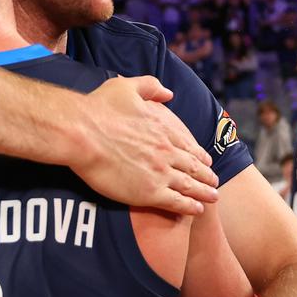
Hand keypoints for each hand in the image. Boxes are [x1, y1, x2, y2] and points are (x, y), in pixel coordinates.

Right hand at [72, 77, 217, 216]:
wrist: (81, 133)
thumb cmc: (99, 109)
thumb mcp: (127, 87)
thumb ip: (150, 86)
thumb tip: (168, 93)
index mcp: (163, 130)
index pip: (189, 145)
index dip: (200, 155)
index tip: (206, 161)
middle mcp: (167, 151)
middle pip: (194, 167)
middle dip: (207, 176)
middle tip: (214, 183)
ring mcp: (160, 173)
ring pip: (190, 186)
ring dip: (204, 192)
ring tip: (212, 198)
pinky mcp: (149, 192)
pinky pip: (177, 202)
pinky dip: (190, 206)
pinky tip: (197, 209)